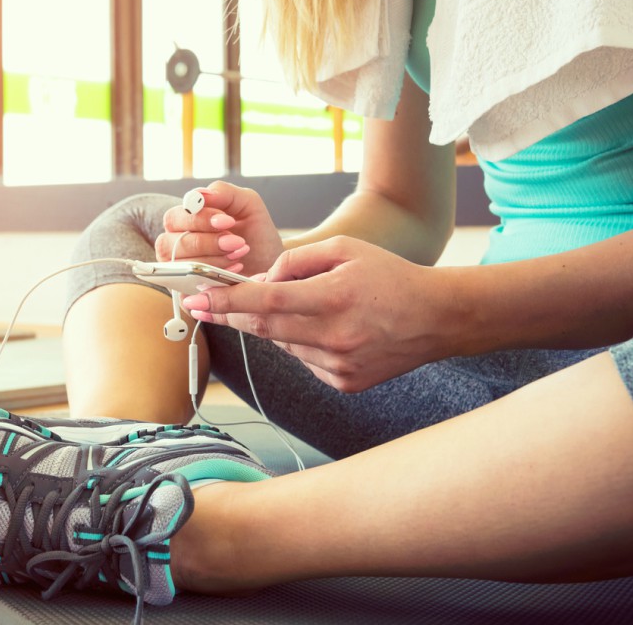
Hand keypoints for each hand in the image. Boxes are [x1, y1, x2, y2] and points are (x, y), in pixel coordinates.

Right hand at [154, 181, 283, 275]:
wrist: (272, 264)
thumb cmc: (255, 233)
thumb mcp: (247, 205)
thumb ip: (224, 193)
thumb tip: (199, 194)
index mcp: (183, 221)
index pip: (174, 218)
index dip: (199, 219)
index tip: (228, 221)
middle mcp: (174, 245)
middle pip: (171, 242)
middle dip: (207, 242)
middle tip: (237, 242)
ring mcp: (177, 270)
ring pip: (180, 265)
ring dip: (213, 260)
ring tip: (239, 254)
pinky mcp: (186, 292)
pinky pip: (188, 288)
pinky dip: (212, 279)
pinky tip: (234, 270)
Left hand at [179, 236, 456, 392]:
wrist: (436, 318)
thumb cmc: (389, 276)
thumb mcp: (344, 249)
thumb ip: (296, 261)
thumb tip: (258, 281)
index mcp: (335, 297)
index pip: (266, 303)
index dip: (226, 302)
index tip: (196, 299)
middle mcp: (335, 336)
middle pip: (264, 329)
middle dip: (231, 315)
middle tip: (206, 303)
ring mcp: (339, 365)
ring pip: (284, 345)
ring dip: (275, 327)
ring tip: (304, 307)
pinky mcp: (344, 383)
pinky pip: (304, 360)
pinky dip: (302, 343)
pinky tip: (329, 329)